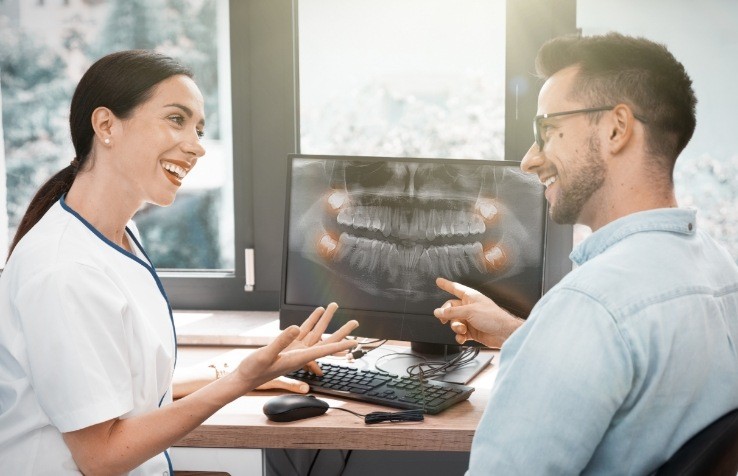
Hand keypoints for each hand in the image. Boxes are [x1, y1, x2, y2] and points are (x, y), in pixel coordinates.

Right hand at [234, 303, 357, 389]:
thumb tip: (296, 327)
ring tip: (333, 306)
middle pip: (325, 341)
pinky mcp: (288, 347)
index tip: (355, 342)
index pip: (324, 350)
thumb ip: (281, 341)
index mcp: (298, 358)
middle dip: (341, 331)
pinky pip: (303, 331)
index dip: (341, 345)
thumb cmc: (254, 370)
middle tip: (355, 322)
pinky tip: (316, 313)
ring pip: (315, 332)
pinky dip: (311, 321)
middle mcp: (301, 354)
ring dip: (325, 320)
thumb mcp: (266, 354)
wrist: (245, 378)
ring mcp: (295, 350)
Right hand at [434, 277, 522, 347]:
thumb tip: (438, 312)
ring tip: (462, 330)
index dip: (446, 285)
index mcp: (470, 297)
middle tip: (444, 320)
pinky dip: (459, 336)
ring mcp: (470, 319)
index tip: (439, 281)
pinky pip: (460, 333)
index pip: (455, 288)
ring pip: (455, 322)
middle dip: (447, 315)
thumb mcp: (469, 311)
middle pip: (451, 308)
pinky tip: (462, 338)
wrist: (504, 333)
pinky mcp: (472, 331)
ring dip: (456, 327)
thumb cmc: (493, 318)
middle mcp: (469, 307)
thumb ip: (452, 312)